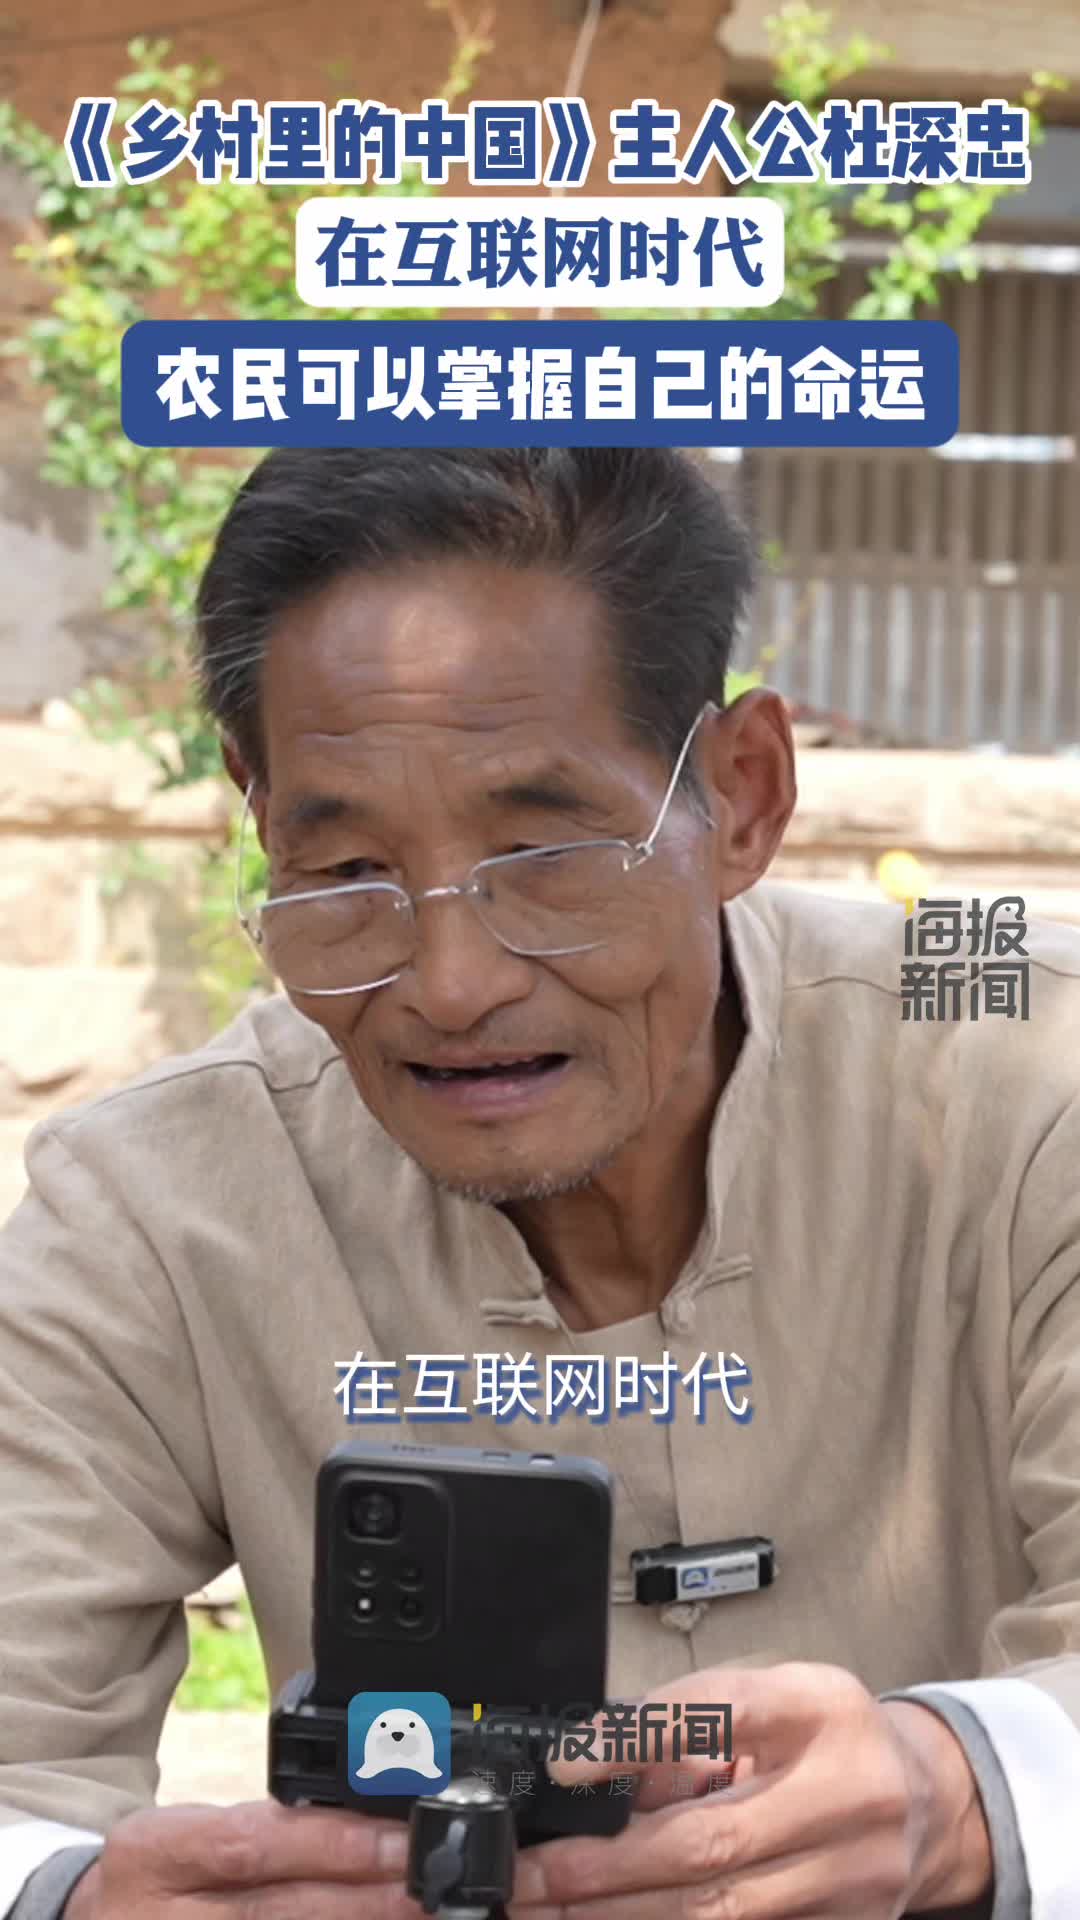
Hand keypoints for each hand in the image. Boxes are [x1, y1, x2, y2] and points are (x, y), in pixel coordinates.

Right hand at [63, 1799, 420, 1919]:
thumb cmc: (165, 1874)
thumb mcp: (192, 1833)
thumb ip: (268, 1831)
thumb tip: (374, 1821)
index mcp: (152, 1853)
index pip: (254, 1844)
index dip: (334, 1845)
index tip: (400, 1841)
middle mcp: (158, 1919)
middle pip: (276, 1913)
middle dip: (363, 1901)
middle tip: (428, 1888)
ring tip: (418, 1915)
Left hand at [509, 1662, 991, 1917]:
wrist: (933, 1803)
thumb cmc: (832, 1740)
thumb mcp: (773, 1699)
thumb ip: (693, 1726)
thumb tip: (593, 1770)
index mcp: (818, 1710)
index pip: (717, 1715)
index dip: (635, 1741)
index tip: (563, 1766)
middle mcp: (844, 1796)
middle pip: (710, 1841)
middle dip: (605, 1866)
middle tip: (531, 1874)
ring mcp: (851, 1878)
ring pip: (721, 1910)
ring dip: (622, 1914)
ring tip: (551, 1909)